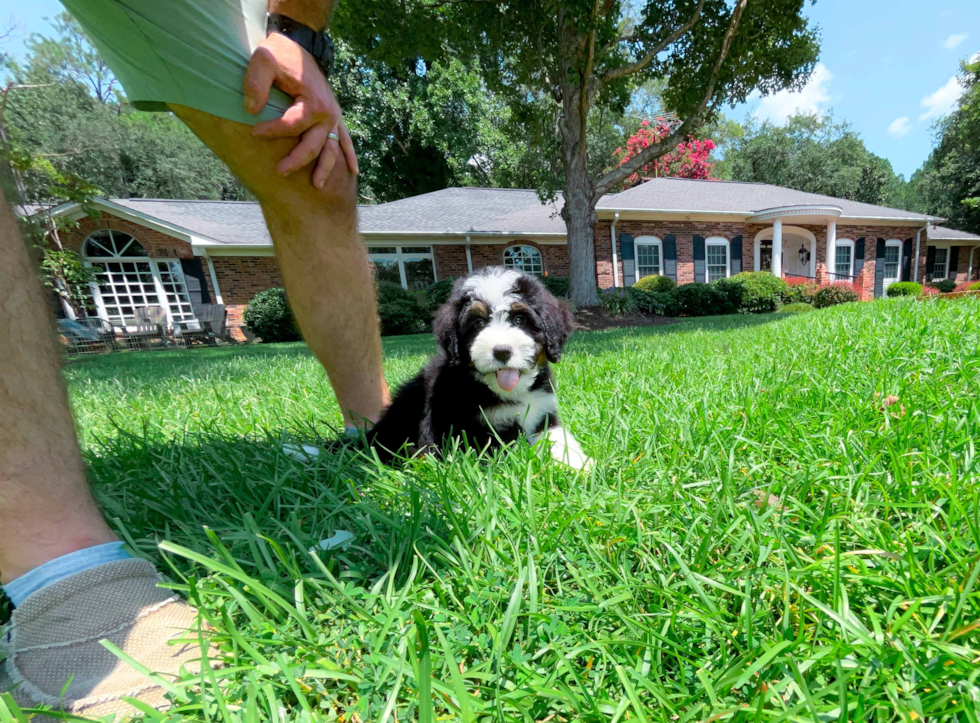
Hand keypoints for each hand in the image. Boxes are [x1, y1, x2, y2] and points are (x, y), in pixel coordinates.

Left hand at [242, 32, 357, 186]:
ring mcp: (333, 118)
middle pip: (313, 145)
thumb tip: (251, 109)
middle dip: (297, 161)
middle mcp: (327, 114)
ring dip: (324, 168)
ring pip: (331, 149)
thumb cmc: (280, 54)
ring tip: (316, 186)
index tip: (253, 132)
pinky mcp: (335, 118)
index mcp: (313, 102)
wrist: (299, 46)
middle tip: (279, 171)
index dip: (271, 131)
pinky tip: (352, 173)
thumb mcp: (264, 60)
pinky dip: (349, 156)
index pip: (291, 125)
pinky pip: (344, 141)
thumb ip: (255, 82)